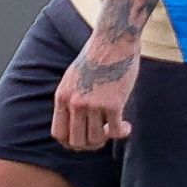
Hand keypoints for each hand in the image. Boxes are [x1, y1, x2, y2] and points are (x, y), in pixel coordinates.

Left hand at [53, 30, 139, 151]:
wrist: (113, 41)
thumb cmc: (96, 58)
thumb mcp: (72, 78)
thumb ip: (71, 98)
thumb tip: (75, 122)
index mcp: (62, 97)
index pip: (59, 134)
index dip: (71, 143)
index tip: (83, 141)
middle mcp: (75, 103)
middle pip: (77, 142)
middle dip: (90, 146)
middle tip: (102, 138)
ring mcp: (93, 104)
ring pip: (97, 139)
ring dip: (108, 138)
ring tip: (116, 128)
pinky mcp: (113, 103)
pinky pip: (116, 131)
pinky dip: (122, 133)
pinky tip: (127, 126)